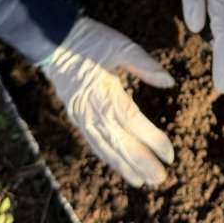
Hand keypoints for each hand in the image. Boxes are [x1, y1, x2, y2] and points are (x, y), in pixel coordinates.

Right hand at [42, 17, 174, 185]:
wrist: (53, 41)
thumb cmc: (91, 41)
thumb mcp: (121, 46)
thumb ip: (145, 65)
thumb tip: (170, 82)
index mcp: (107, 94)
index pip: (134, 123)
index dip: (153, 141)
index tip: (169, 154)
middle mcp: (94, 111)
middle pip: (121, 143)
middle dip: (141, 163)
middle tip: (160, 179)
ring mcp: (83, 117)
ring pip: (105, 148)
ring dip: (124, 166)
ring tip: (142, 181)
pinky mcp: (76, 117)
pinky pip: (92, 142)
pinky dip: (106, 157)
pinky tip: (117, 165)